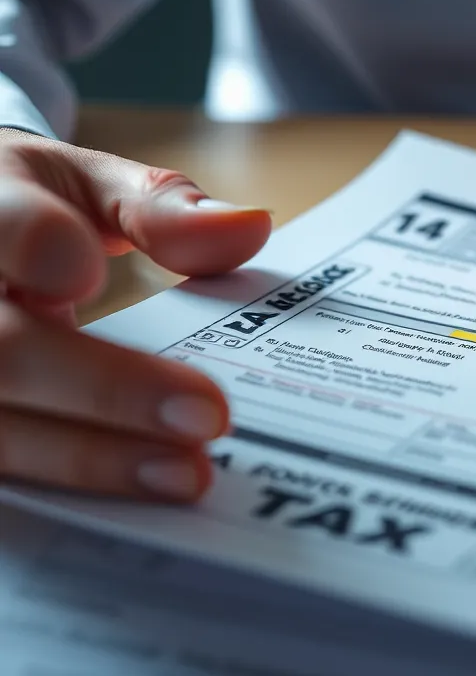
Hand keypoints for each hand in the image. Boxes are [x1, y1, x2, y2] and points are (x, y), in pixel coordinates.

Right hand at [0, 129, 270, 500]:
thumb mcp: (86, 186)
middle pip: (1, 350)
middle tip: (205, 414)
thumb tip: (250, 227)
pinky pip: (6, 468)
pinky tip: (135, 488)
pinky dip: (70, 480)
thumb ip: (162, 207)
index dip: (31, 245)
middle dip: (104, 387)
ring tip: (185, 472)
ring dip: (90, 457)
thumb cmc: (30, 212)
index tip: (85, 272)